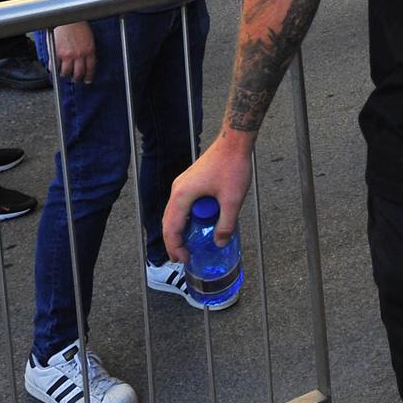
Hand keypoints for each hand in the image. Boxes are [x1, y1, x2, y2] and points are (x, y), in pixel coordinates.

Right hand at [50, 21, 95, 84]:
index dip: (89, 76)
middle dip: (77, 78)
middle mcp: (79, 54)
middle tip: (75, 79)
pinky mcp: (56, 53)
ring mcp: (67, 55)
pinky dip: (53, 69)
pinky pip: (53, 66)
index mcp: (89, 50)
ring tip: (64, 74)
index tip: (87, 80)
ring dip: (65, 75)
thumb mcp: (89, 38)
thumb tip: (86, 58)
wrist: (67, 18)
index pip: (91, 68)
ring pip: (66, 72)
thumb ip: (88, 49)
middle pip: (78, 73)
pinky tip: (53, 68)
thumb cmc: (78, 24)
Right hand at [163, 135, 252, 263]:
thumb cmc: (232, 166)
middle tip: (182, 257)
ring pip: (174, 213)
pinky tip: (196, 224)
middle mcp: (178, 190)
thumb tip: (220, 243)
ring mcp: (182, 184)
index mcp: (182, 195)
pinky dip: (184, 218)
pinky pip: (182, 204)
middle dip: (174, 241)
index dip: (176, 247)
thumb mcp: (232, 200)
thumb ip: (226, 224)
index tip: (184, 259)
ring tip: (187, 245)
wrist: (234, 142)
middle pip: (168, 221)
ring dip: (179, 230)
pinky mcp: (190, 181)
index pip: (171, 228)